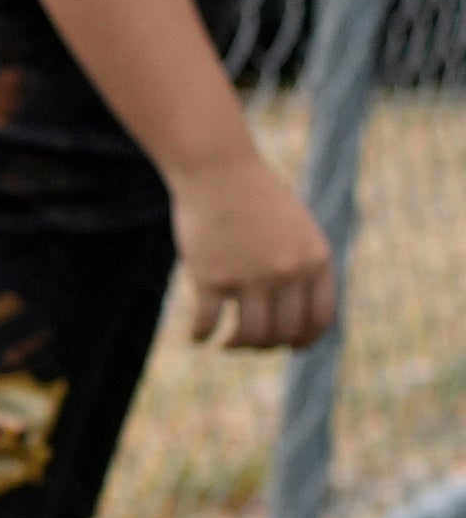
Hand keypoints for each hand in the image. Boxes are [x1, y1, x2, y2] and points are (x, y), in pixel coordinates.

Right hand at [168, 153, 336, 350]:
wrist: (219, 171)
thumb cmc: (255, 197)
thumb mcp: (295, 229)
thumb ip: (301, 265)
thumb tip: (291, 313)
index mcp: (315, 260)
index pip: (320, 318)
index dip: (306, 339)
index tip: (290, 346)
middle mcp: (288, 272)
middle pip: (283, 332)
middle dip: (266, 344)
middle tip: (248, 341)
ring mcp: (250, 277)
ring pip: (250, 335)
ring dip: (237, 345)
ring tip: (226, 342)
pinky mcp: (212, 277)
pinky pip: (207, 323)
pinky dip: (201, 336)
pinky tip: (196, 337)